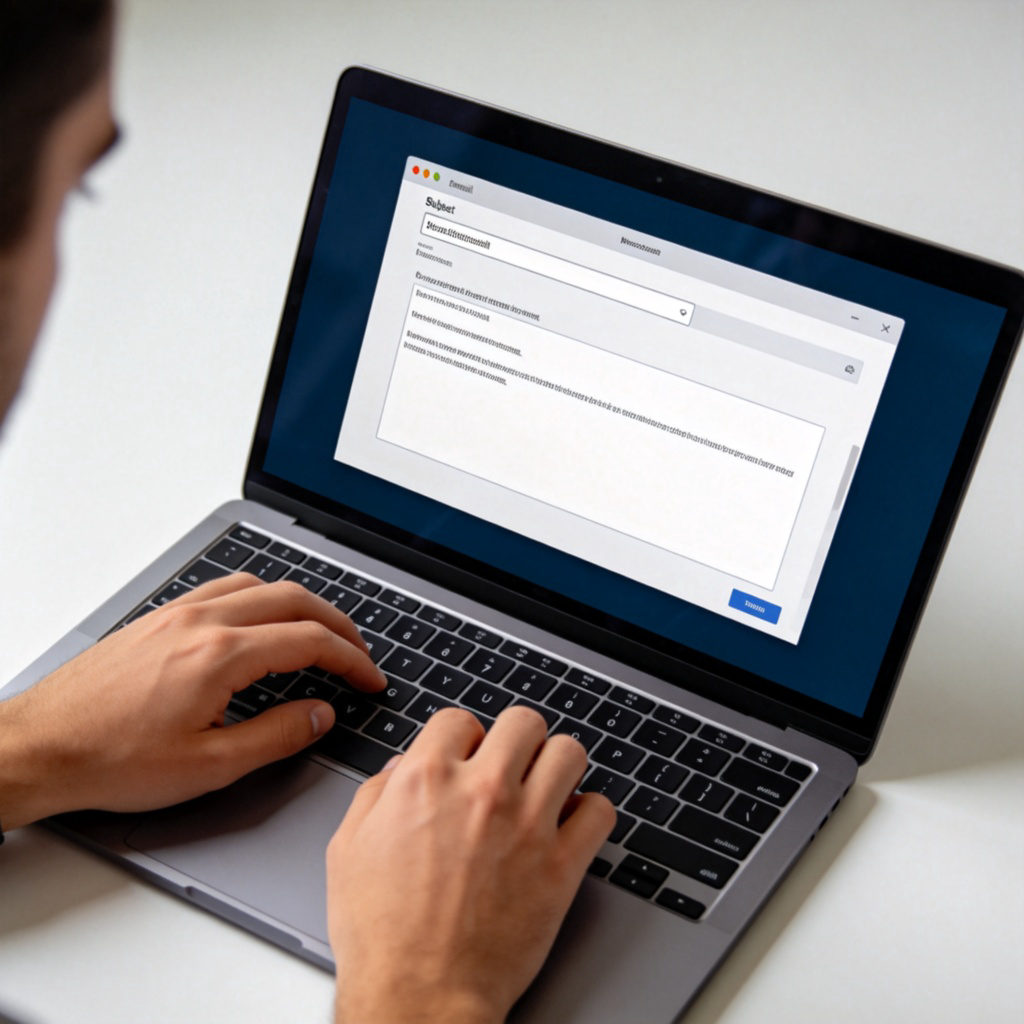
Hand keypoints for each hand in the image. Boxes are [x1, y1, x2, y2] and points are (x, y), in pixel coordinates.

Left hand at [0, 573, 384, 828]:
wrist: (39, 747)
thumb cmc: (111, 760)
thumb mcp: (209, 766)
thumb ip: (276, 736)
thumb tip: (318, 715)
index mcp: (220, 655)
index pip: (310, 640)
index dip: (351, 658)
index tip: (370, 678)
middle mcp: (201, 622)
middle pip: (294, 599)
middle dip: (337, 623)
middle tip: (359, 651)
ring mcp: (176, 614)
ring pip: (259, 585)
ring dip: (300, 604)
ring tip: (318, 631)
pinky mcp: (157, 619)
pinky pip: (223, 589)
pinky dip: (259, 598)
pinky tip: (258, 621)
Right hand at [327, 705, 615, 1023]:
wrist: (419, 997)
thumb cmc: (382, 935)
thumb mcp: (348, 851)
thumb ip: (374, 795)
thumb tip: (398, 769)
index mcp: (426, 780)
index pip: (460, 719)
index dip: (462, 738)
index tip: (467, 757)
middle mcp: (482, 791)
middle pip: (523, 721)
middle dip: (516, 739)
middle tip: (511, 764)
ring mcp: (527, 825)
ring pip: (567, 752)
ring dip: (557, 764)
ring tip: (546, 784)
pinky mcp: (561, 864)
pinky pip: (600, 811)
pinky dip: (590, 812)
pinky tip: (572, 823)